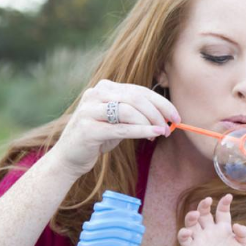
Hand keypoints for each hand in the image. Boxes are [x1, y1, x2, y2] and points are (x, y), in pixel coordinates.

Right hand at [50, 80, 180, 178]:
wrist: (69, 157)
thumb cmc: (97, 138)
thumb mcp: (117, 121)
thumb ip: (136, 113)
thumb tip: (166, 117)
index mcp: (105, 88)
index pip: (139, 90)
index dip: (161, 102)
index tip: (176, 115)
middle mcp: (95, 94)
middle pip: (136, 98)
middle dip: (158, 112)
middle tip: (170, 127)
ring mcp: (90, 110)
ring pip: (129, 110)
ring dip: (150, 122)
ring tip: (161, 133)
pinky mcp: (88, 129)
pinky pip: (121, 128)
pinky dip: (141, 130)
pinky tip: (153, 134)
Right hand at [177, 194, 245, 245]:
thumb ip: (244, 234)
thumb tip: (237, 224)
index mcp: (223, 228)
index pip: (221, 211)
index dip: (224, 203)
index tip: (228, 197)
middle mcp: (210, 230)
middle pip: (204, 213)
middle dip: (204, 205)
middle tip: (207, 200)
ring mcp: (201, 239)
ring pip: (191, 223)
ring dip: (191, 216)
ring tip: (195, 214)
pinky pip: (184, 239)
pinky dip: (183, 234)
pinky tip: (188, 232)